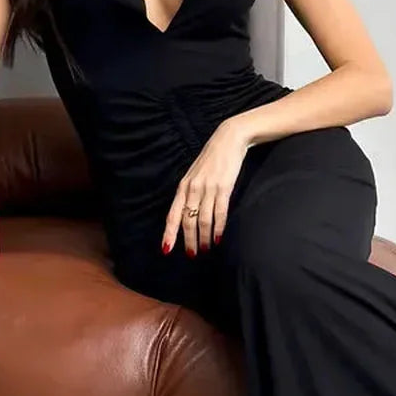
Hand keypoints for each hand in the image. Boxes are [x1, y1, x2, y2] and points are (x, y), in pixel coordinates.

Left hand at [162, 120, 249, 255]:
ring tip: (205, 249)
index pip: (173, 214)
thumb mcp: (195, 175)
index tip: (166, 249)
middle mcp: (193, 188)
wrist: (228, 140)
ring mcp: (208, 188)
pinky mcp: (223, 187)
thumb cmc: (212, 160)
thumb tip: (187, 215)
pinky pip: (219, 212)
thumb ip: (190, 193)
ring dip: (203, 237)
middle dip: (188, 240)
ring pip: (202, 219)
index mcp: (183, 186)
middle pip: (187, 220)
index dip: (169, 233)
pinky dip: (218, 228)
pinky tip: (218, 238)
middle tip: (192, 255)